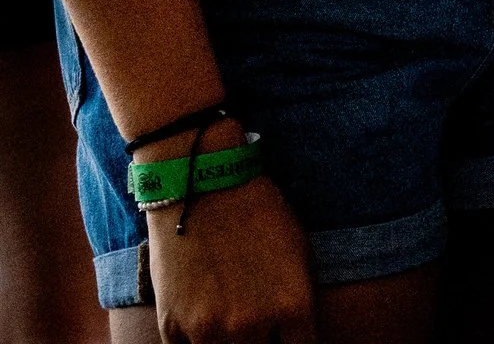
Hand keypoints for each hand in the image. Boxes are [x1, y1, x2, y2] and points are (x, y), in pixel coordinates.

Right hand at [146, 172, 316, 343]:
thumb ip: (297, 301)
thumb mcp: (299, 254)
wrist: (202, 187)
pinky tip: (201, 321)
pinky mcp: (172, 328)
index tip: (286, 335)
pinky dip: (196, 342)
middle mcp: (252, 326)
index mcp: (293, 308)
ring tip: (227, 320)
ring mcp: (209, 331)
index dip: (294, 343)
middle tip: (254, 325)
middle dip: (261, 342)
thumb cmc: (260, 213)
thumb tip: (295, 333)